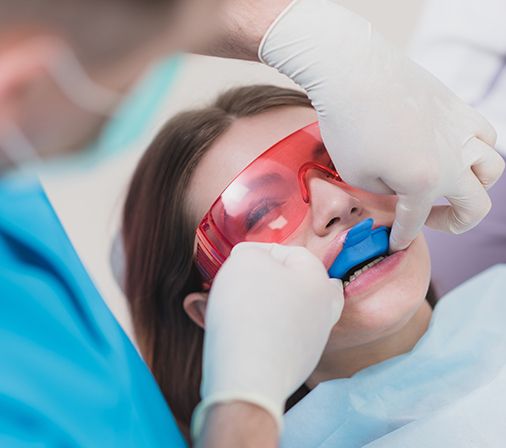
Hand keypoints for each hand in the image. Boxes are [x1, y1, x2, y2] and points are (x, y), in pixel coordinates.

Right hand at [192, 242, 342, 437]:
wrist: (248, 376)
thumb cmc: (249, 311)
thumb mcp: (245, 261)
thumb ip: (252, 252)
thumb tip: (252, 260)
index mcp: (319, 281)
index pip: (292, 252)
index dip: (260, 251)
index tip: (236, 259)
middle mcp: (323, 311)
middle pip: (298, 284)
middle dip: (269, 280)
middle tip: (246, 282)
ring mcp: (312, 341)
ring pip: (288, 312)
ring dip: (262, 305)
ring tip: (231, 307)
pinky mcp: (296, 365)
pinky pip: (277, 337)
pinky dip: (260, 330)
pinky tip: (238, 331)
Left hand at [259, 0, 504, 250]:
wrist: (352, 72)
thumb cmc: (348, 126)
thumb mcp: (356, 175)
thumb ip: (385, 193)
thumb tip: (399, 191)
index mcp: (424, 183)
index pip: (416, 221)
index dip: (402, 237)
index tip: (394, 244)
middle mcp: (453, 160)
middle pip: (476, 205)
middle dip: (455, 223)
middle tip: (431, 220)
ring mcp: (461, 130)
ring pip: (492, 168)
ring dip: (475, 186)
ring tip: (450, 185)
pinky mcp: (457, 106)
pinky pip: (484, 134)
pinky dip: (476, 150)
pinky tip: (454, 150)